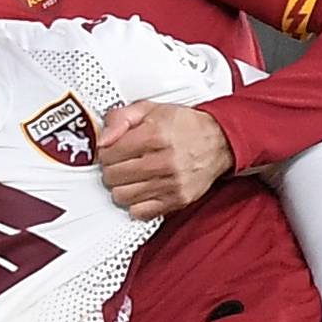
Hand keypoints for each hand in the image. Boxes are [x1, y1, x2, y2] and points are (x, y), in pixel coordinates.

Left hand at [98, 102, 234, 220]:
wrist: (219, 141)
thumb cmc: (184, 126)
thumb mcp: (150, 109)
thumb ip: (121, 118)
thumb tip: (103, 139)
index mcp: (155, 135)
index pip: (109, 154)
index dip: (106, 152)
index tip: (112, 151)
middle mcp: (164, 161)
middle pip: (112, 176)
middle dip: (111, 169)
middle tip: (120, 163)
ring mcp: (171, 183)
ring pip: (122, 196)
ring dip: (121, 187)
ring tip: (130, 176)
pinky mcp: (176, 200)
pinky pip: (139, 212)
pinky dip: (135, 203)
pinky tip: (141, 190)